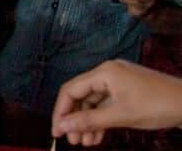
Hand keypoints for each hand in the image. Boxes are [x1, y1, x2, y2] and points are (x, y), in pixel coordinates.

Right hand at [52, 60, 181, 145]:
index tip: (57, 131)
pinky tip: (99, 136)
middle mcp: (108, 73)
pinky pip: (107, 104)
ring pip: (95, 103)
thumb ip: (89, 120)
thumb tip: (63, 126)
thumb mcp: (121, 116)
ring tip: (86, 143)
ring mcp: (119, 82)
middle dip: (76, 119)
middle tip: (73, 141)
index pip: (71, 90)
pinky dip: (102, 119)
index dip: (61, 111)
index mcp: (104, 72)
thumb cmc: (157, 105)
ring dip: (89, 122)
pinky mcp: (128, 91)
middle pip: (82, 96)